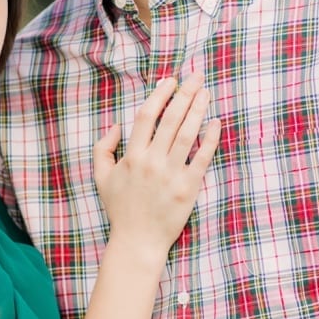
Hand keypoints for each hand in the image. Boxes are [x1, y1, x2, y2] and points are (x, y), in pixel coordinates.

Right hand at [93, 73, 219, 254]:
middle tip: (197, 76)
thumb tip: (116, 124)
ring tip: (207, 92)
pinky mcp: (188, 188)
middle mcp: (151, 162)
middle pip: (171, 119)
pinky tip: (216, 122)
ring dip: (198, 109)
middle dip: (185, 93)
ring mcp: (171, 174)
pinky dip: (210, 138)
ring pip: (187, 133)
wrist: (138, 241)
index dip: (159, 95)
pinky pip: (202, 158)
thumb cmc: (121, 209)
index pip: (146, 116)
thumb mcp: (102, 177)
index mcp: (132, 156)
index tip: (170, 81)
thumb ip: (103, 148)